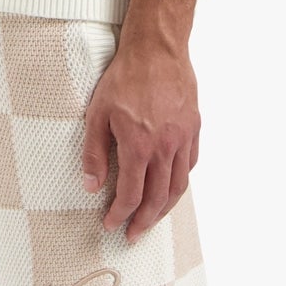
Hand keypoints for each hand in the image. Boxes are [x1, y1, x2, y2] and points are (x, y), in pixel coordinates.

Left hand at [82, 32, 198, 237]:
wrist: (157, 50)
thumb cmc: (125, 78)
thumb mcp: (97, 114)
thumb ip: (95, 153)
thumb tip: (92, 186)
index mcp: (139, 146)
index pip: (131, 194)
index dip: (120, 215)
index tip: (111, 224)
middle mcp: (165, 148)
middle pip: (157, 199)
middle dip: (144, 222)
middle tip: (133, 235)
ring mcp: (183, 139)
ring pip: (178, 186)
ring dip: (164, 209)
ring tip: (152, 220)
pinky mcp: (194, 128)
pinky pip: (190, 165)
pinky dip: (180, 183)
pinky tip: (169, 188)